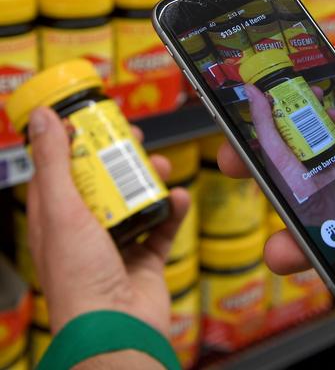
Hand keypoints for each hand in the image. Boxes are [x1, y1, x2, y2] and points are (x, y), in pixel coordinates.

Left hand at [27, 107, 189, 336]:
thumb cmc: (80, 275)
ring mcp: (117, 244)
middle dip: (120, 158)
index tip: (95, 120)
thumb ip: (54, 162)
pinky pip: (163, 226)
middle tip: (135, 138)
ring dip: (151, 181)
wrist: (117, 325)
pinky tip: (180, 199)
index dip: (77, 142)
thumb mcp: (62, 209)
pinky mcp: (146, 258)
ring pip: (136, 201)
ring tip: (162, 167)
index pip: (62, 170)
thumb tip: (43, 118)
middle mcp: (85, 229)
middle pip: (104, 182)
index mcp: (56, 218)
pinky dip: (174, 211)